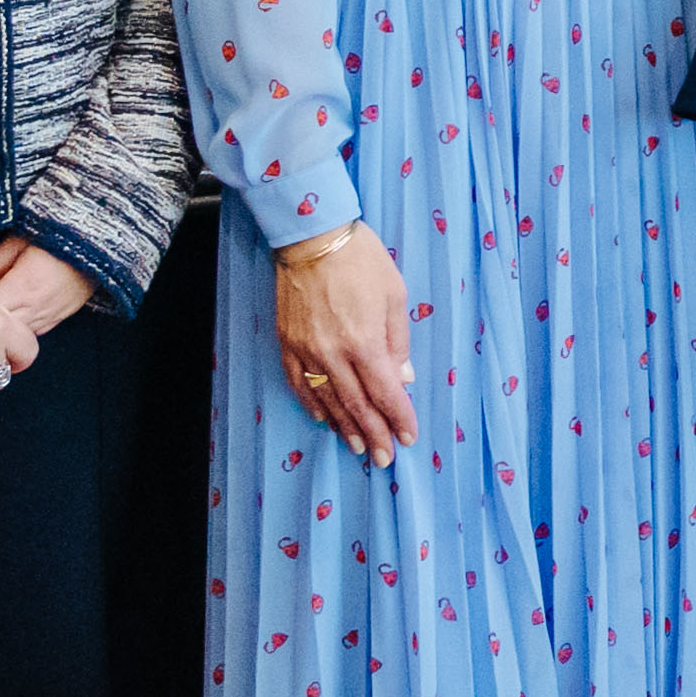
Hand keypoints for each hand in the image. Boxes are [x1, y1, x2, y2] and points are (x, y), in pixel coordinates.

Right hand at [271, 223, 417, 456]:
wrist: (313, 238)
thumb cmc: (361, 261)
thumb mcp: (394, 296)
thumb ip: (398, 341)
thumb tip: (403, 378)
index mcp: (365, 342)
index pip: (385, 392)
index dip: (398, 418)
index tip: (408, 438)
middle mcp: (333, 352)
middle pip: (356, 405)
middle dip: (373, 434)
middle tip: (383, 458)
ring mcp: (306, 350)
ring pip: (327, 400)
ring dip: (344, 427)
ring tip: (358, 447)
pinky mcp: (287, 343)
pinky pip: (300, 383)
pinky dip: (312, 404)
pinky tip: (323, 418)